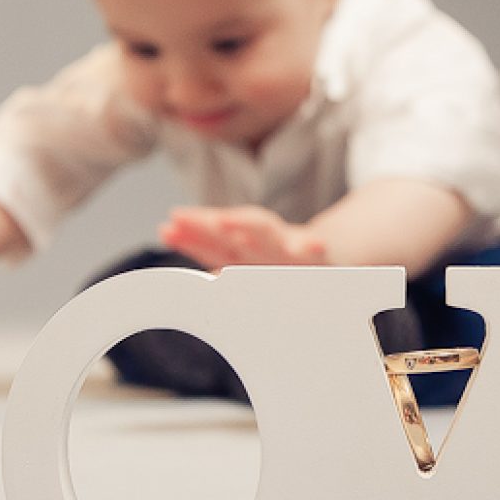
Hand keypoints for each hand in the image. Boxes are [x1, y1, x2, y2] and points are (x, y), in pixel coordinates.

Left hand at [159, 205, 328, 270]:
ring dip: (247, 226)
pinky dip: (312, 247)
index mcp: (247, 249)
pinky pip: (314, 252)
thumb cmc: (285, 264)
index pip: (214, 243)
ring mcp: (289, 247)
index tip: (167, 228)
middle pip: (231, 232)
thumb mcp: (251, 266)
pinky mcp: (317, 255)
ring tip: (225, 223)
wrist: (332, 255)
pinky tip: (312, 245)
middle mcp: (264, 243)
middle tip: (180, 219)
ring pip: (267, 233)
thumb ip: (222, 266)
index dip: (191, 236)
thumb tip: (196, 280)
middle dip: (205, 225)